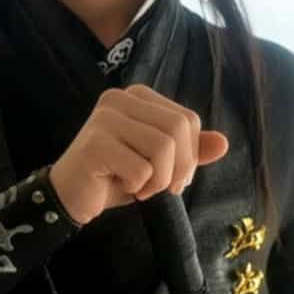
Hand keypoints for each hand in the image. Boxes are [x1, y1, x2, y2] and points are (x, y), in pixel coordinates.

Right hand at [48, 84, 229, 225]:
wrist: (69, 196)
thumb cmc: (115, 176)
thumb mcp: (159, 163)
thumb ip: (190, 151)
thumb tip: (224, 143)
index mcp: (138, 96)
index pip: (188, 119)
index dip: (190, 154)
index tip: (172, 176)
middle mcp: (120, 98)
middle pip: (179, 129)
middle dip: (178, 168)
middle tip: (159, 187)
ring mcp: (105, 118)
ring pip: (163, 148)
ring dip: (158, 180)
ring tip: (140, 187)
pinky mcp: (96, 143)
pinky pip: (141, 169)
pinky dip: (139, 188)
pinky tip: (122, 187)